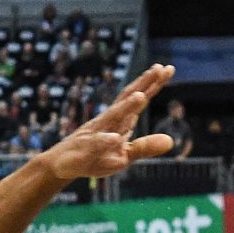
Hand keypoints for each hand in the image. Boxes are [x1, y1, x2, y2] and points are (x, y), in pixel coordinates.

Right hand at [39, 64, 176, 181]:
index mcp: (120, 121)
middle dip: (143, 84)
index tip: (167, 69)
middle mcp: (108, 121)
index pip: (138, 99)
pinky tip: (115, 139)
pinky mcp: (86, 149)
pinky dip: (106, 141)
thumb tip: (171, 141)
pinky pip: (96, 145)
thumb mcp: (125, 155)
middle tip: (159, 68)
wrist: (63, 164)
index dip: (152, 84)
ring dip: (126, 107)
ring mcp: (96, 133)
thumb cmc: (95, 157)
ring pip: (112, 117)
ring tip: (140, 96)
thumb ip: (145, 147)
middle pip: (127, 99)